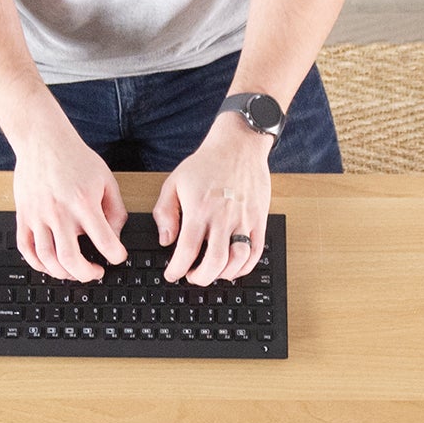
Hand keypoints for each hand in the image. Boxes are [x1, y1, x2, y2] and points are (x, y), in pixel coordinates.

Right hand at [12, 115, 128, 278]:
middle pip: (71, 259)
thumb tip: (115, 236)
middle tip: (95, 273)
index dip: (116, 255)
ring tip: (74, 272)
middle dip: (87, 274)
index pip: (104, 241)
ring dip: (62, 273)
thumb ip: (115, 210)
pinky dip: (37, 263)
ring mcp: (38, 216)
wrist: (42, 140)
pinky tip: (49, 264)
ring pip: (47, 259)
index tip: (118, 256)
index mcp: (83, 203)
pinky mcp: (23, 216)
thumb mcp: (106, 180)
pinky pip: (25, 249)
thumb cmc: (75, 158)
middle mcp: (59, 212)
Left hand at [156, 117, 271, 284]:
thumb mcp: (174, 183)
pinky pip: (256, 251)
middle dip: (200, 278)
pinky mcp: (259, 219)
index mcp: (199, 210)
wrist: (238, 145)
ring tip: (213, 273)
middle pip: (214, 261)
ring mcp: (243, 219)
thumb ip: (165, 213)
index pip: (187, 251)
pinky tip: (234, 267)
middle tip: (192, 277)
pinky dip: (245, 266)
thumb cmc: (206, 164)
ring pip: (237, 259)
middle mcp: (222, 217)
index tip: (172, 274)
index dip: (177, 269)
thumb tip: (166, 240)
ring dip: (224, 274)